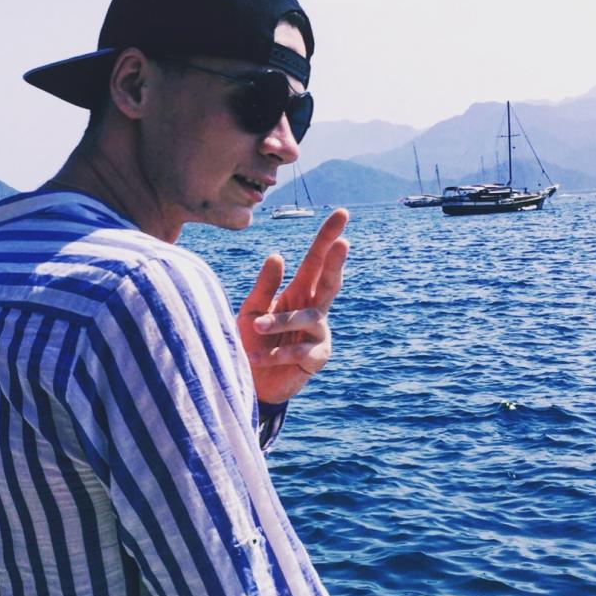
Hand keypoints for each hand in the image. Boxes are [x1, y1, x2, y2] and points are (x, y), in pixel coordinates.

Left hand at [237, 208, 348, 403]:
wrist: (251, 382)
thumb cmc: (251, 342)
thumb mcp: (251, 310)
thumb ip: (264, 285)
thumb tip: (278, 254)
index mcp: (299, 292)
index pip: (315, 260)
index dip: (328, 238)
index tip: (342, 213)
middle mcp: (313, 308)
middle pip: (329, 280)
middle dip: (336, 261)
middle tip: (344, 242)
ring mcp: (319, 333)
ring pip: (308, 317)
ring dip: (280, 322)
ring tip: (255, 326)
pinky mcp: (317, 358)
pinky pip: (300, 351)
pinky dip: (276, 352)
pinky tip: (257, 355)